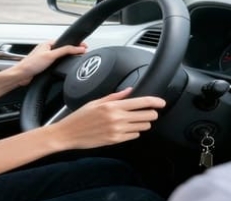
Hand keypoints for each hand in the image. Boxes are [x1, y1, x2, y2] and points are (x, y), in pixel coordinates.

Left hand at [11, 41, 86, 86]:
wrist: (21, 76)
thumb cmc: (31, 64)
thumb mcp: (51, 56)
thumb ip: (65, 51)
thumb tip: (78, 48)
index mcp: (48, 44)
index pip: (65, 42)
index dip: (75, 44)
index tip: (84, 47)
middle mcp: (47, 50)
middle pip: (64, 49)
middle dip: (73, 51)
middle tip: (83, 53)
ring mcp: (46, 58)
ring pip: (60, 57)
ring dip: (68, 58)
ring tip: (76, 58)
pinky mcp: (45, 66)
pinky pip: (57, 64)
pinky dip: (62, 64)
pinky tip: (65, 67)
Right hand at [49, 88, 164, 149]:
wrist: (69, 133)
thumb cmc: (79, 117)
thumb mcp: (95, 102)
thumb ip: (115, 96)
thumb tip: (129, 91)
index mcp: (112, 106)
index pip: (141, 102)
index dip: (155, 102)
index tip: (162, 102)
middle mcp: (117, 118)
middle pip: (147, 116)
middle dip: (150, 113)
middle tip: (148, 112)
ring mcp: (117, 131)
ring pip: (143, 127)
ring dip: (142, 123)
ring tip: (134, 120)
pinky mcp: (116, 141)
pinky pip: (134, 136)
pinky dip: (134, 131)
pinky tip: (126, 128)